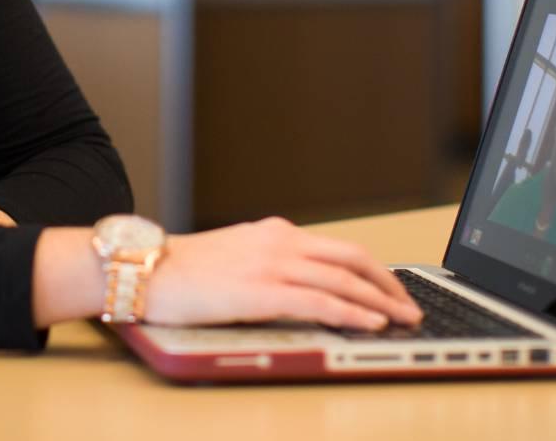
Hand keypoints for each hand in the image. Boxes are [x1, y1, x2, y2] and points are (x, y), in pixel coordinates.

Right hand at [142, 217, 421, 331]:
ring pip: (343, 279)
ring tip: (402, 318)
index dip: (373, 269)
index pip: (338, 248)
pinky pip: (319, 301)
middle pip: (352, 257)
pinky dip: (351, 312)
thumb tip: (298, 283)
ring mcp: (272, 265)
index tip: (391, 288)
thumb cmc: (183, 270)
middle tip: (409, 305)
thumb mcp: (236, 255)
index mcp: (275, 232)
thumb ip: (269, 263)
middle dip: (387, 283)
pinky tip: (370, 323)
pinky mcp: (262, 292)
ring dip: (379, 301)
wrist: (146, 269)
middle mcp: (280, 242)